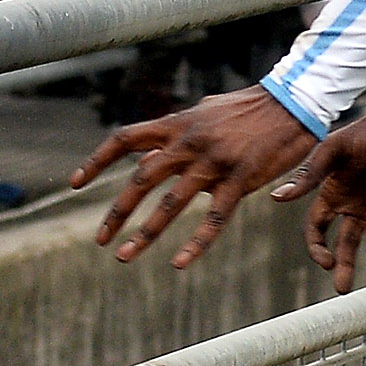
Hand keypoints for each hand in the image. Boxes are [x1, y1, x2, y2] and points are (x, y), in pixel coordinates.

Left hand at [72, 85, 315, 269]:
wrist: (291, 102)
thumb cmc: (248, 110)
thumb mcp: (204, 112)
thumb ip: (178, 132)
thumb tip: (152, 147)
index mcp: (177, 125)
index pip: (125, 139)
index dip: (97, 161)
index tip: (74, 183)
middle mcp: (189, 142)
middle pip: (142, 177)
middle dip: (117, 210)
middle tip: (99, 239)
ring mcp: (214, 162)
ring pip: (171, 202)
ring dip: (145, 231)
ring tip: (123, 256)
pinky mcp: (240, 179)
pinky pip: (214, 217)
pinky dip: (196, 242)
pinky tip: (179, 263)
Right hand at [278, 109, 365, 295]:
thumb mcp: (337, 150)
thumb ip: (310, 174)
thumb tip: (275, 197)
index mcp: (337, 193)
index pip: (319, 229)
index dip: (318, 248)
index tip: (326, 264)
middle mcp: (360, 206)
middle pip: (348, 245)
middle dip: (344, 269)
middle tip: (343, 291)